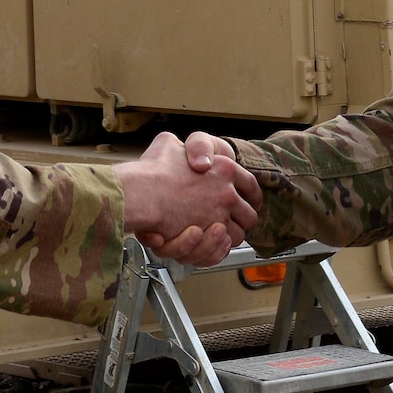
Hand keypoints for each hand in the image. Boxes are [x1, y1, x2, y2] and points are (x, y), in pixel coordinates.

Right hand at [117, 131, 259, 266]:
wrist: (141, 191)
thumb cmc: (154, 168)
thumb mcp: (170, 142)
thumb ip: (187, 149)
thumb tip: (196, 158)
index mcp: (224, 168)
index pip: (251, 186)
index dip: (252, 196)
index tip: (250, 202)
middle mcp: (227, 193)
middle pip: (249, 215)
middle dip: (242, 221)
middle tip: (232, 221)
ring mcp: (218, 215)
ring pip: (237, 236)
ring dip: (228, 237)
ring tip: (217, 234)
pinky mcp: (206, 236)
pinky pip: (222, 250)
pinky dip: (218, 250)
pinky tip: (208, 243)